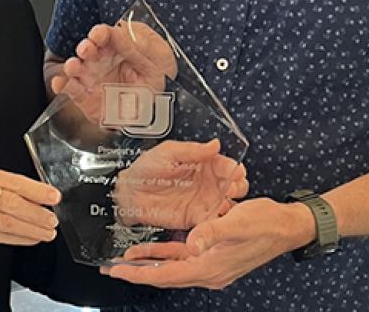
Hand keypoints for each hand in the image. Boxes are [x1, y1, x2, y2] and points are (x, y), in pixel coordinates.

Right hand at [0, 166, 59, 275]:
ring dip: (32, 227)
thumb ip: (7, 193)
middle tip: (52, 218)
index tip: (53, 196)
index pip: (12, 180)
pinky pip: (1, 235)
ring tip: (47, 231)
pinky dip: (21, 237)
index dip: (36, 190)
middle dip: (37, 211)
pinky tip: (32, 238)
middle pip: (11, 200)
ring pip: (8, 220)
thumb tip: (41, 198)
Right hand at [50, 20, 177, 122]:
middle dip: (86, 48)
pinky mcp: (87, 97)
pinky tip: (59, 83)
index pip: (107, 35)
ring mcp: (93, 78)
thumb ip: (138, 46)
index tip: (98, 35)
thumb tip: (120, 32)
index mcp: (120, 45)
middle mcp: (103, 59)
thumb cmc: (158, 77)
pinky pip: (72, 90)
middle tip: (87, 50)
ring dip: (72, 65)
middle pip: (89, 49)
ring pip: (77, 68)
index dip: (101, 33)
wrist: (158, 110)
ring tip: (73, 67)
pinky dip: (63, 85)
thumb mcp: (158, 58)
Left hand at [100, 198, 314, 288]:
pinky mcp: (214, 255)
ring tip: (125, 260)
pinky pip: (184, 258)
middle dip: (139, 272)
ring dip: (150, 264)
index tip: (118, 270)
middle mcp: (208, 271)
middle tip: (112, 268)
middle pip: (166, 276)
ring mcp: (211, 264)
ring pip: (172, 267)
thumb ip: (213, 232)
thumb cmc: (265, 224)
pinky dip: (166, 254)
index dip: (141, 273)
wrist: (288, 226)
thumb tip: (192, 243)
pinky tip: (153, 249)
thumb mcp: (238, 224)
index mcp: (210, 267)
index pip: (167, 275)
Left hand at [113, 139, 248, 229]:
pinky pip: (211, 222)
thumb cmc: (147, 168)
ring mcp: (203, 201)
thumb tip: (214, 145)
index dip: (233, 168)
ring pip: (226, 203)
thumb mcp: (168, 152)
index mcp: (203, 163)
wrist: (131, 192)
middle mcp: (207, 182)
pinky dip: (218, 223)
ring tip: (227, 205)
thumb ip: (192, 150)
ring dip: (230, 205)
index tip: (237, 172)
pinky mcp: (196, 218)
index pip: (225, 164)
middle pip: (232, 185)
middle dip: (237, 186)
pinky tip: (219, 221)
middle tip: (233, 188)